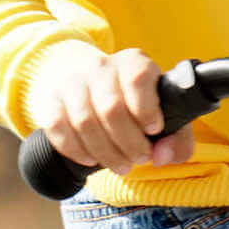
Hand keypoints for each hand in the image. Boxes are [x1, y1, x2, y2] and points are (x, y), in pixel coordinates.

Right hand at [38, 42, 196, 175]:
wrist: (89, 83)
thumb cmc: (135, 104)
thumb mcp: (164, 112)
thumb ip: (177, 137)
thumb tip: (162, 155)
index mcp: (134, 62)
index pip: (138, 79)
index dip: (146, 109)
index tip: (154, 129)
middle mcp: (101, 66)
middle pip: (111, 108)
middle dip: (129, 143)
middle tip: (139, 158)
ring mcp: (72, 82)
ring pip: (85, 122)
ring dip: (106, 153)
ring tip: (121, 165)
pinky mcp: (51, 100)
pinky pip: (58, 128)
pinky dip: (76, 150)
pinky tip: (90, 160)